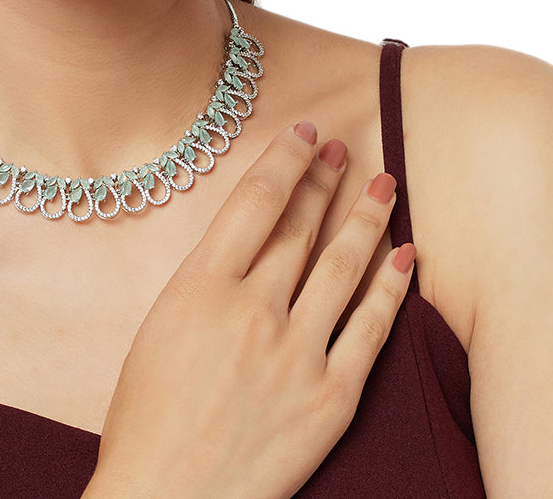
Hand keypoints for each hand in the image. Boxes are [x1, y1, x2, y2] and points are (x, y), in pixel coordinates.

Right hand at [84, 122, 414, 498]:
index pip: (255, 202)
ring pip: (342, 266)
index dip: (284, 160)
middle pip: (301, 227)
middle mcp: (253, 310)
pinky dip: (391, 289)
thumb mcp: (159, 326)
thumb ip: (206, 280)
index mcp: (201, 288)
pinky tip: (406, 257)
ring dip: (366, 219)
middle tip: (342, 150)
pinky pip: (370, 330)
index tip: (302, 134)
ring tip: (384, 184)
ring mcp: (296, 354)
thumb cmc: (146, 417)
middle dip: (324, 180)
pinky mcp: (330, 398)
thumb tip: (250, 242)